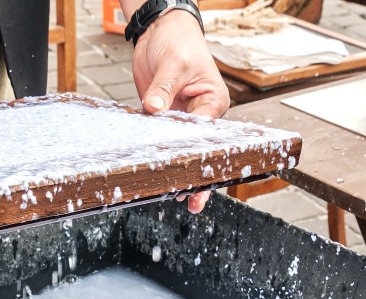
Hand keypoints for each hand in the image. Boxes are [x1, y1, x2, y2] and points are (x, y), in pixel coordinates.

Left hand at [131, 8, 229, 213]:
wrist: (159, 30)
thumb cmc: (179, 41)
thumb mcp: (174, 64)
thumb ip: (163, 88)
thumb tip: (153, 108)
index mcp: (213, 102)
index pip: (208, 135)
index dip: (200, 156)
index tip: (193, 175)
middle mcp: (199, 114)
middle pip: (199, 151)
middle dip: (196, 177)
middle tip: (193, 201)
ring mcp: (179, 119)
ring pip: (178, 150)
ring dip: (175, 171)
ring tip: (173, 196)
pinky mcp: (161, 118)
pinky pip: (158, 139)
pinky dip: (154, 155)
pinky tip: (152, 174)